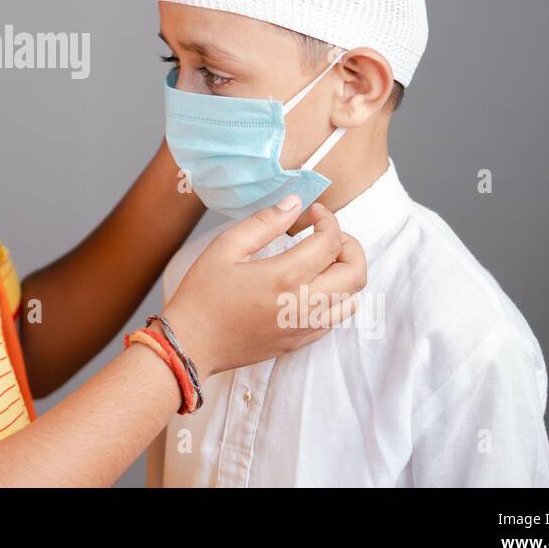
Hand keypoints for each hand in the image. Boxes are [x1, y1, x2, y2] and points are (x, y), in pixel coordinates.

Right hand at [159, 196, 365, 381]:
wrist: (192, 344)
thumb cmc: (203, 294)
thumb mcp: (226, 247)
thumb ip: (264, 222)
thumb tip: (294, 203)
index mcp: (285, 277)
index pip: (331, 242)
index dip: (328, 219)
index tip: (313, 212)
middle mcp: (304, 305)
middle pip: (356, 272)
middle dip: (349, 244)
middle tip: (326, 233)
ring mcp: (305, 327)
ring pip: (353, 298)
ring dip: (346, 272)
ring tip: (322, 258)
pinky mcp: (301, 341)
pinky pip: (336, 318)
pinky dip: (336, 296)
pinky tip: (311, 284)